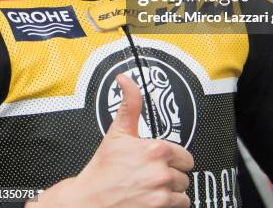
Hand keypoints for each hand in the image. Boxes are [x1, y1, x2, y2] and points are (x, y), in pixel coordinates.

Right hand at [34, 73, 193, 206]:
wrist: (88, 201)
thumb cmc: (102, 169)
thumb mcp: (117, 132)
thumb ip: (130, 103)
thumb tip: (125, 79)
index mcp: (155, 149)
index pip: (185, 156)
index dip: (172, 159)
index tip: (158, 161)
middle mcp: (161, 171)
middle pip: (185, 175)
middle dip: (171, 175)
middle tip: (152, 175)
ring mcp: (160, 193)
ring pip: (183, 192)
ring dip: (171, 191)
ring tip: (152, 188)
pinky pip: (180, 207)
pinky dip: (170, 205)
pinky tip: (153, 200)